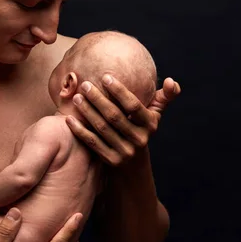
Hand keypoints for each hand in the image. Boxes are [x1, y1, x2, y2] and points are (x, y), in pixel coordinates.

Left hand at [66, 75, 180, 165]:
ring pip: (102, 129)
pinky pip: (92, 143)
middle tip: (85, 84)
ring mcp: (125, 152)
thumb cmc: (141, 130)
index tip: (105, 76)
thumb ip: (164, 97)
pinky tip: (68, 118)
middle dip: (98, 99)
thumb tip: (171, 81)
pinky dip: (80, 130)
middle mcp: (139, 139)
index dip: (119, 91)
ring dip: (87, 112)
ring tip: (76, 97)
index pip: (133, 106)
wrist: (133, 165)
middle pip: (115, 117)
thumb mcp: (155, 115)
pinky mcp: (111, 161)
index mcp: (150, 125)